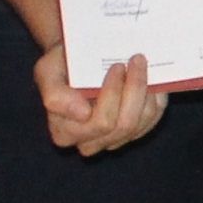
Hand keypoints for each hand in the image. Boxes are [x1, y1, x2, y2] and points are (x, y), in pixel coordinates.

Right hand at [36, 43, 166, 156]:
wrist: (76, 61)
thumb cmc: (61, 65)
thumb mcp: (46, 71)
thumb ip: (55, 95)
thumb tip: (82, 114)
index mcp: (64, 132)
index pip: (100, 123)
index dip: (113, 94)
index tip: (116, 66)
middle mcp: (88, 143)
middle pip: (123, 125)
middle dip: (134, 89)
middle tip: (135, 59)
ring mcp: (113, 140)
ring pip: (141, 122)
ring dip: (145, 90)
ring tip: (141, 64)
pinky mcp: (133, 132)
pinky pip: (153, 119)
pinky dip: (156, 98)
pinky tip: (151, 78)